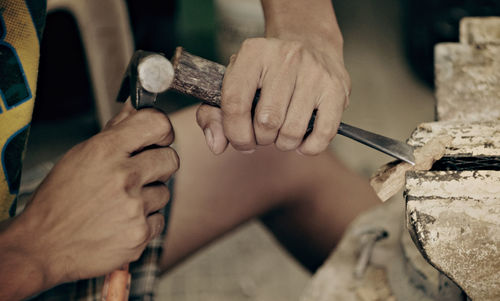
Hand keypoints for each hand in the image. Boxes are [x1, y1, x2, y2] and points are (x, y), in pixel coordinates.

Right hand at [3, 102, 178, 290]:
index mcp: (105, 151)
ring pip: (165, 192)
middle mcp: (123, 177)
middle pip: (170, 158)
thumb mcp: (80, 157)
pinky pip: (159, 220)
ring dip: (149, 196)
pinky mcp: (140, 234)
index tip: (159, 137)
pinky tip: (122, 222)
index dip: (162, 130)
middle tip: (139, 174)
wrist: (43, 247)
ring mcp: (134, 207)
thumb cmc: (58, 201)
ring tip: (121, 203)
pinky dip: (145, 222)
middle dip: (158, 165)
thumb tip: (135, 106)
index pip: (157, 123)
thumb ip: (114, 131)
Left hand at [196, 36, 349, 155]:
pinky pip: (322, 134)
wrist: (309, 43)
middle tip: (264, 133)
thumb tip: (216, 145)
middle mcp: (286, 58)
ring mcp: (314, 72)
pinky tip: (302, 142)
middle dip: (261, 139)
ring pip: (292, 131)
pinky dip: (309, 147)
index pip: (235, 104)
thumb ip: (214, 115)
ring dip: (283, 144)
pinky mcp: (336, 89)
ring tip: (282, 133)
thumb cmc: (266, 72)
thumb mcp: (234, 82)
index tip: (241, 141)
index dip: (235, 133)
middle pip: (266, 122)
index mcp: (253, 53)